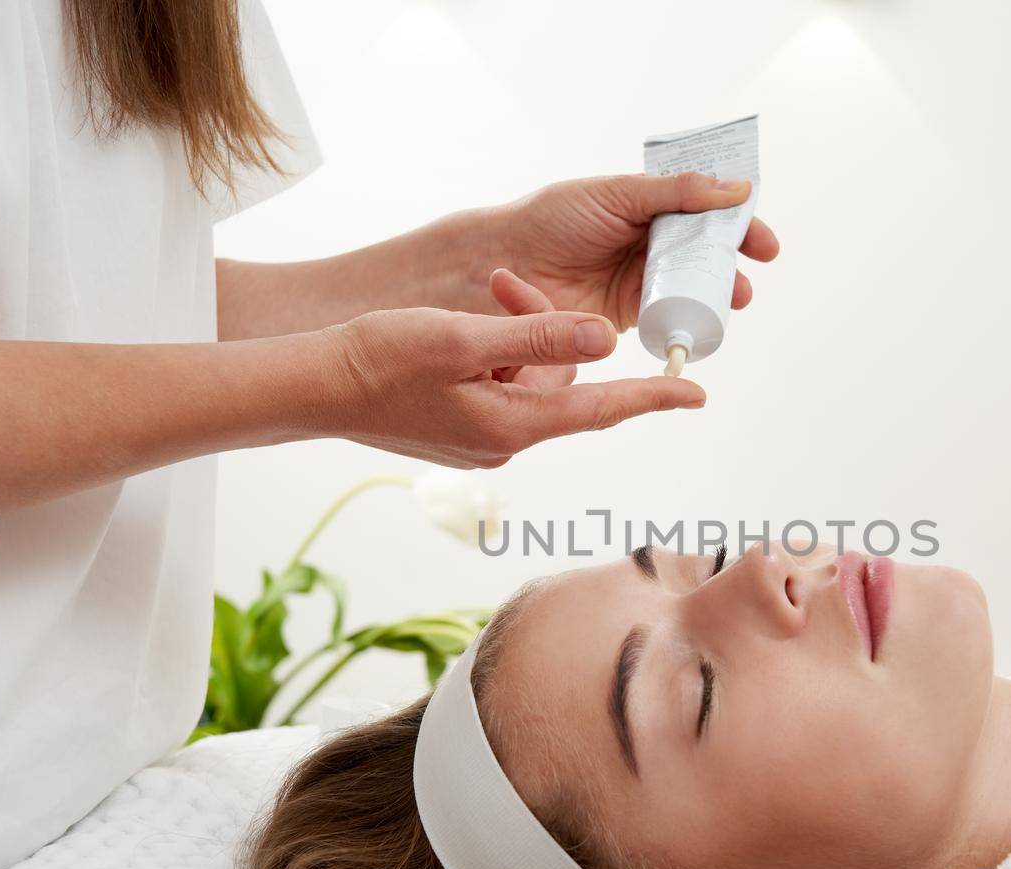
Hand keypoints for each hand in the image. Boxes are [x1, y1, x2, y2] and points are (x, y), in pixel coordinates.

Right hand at [320, 272, 704, 468]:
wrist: (314, 389)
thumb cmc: (380, 361)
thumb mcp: (463, 338)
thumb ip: (538, 336)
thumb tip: (606, 337)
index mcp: (515, 424)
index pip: (604, 409)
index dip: (653, 397)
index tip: (697, 394)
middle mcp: (507, 440)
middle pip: (561, 379)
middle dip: (545, 326)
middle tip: (502, 286)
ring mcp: (484, 438)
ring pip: (529, 377)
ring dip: (513, 336)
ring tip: (473, 306)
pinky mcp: (463, 428)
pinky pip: (501, 385)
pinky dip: (493, 353)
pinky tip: (458, 333)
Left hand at [487, 172, 780, 328]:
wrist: (506, 262)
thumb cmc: (553, 218)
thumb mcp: (618, 195)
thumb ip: (675, 193)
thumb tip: (736, 189)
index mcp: (651, 205)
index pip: (708, 212)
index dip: (740, 226)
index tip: (764, 244)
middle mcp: (651, 242)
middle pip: (708, 255)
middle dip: (734, 268)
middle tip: (746, 281)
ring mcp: (641, 279)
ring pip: (693, 288)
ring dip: (717, 297)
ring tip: (730, 301)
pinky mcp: (628, 315)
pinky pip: (668, 318)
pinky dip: (688, 322)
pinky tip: (699, 326)